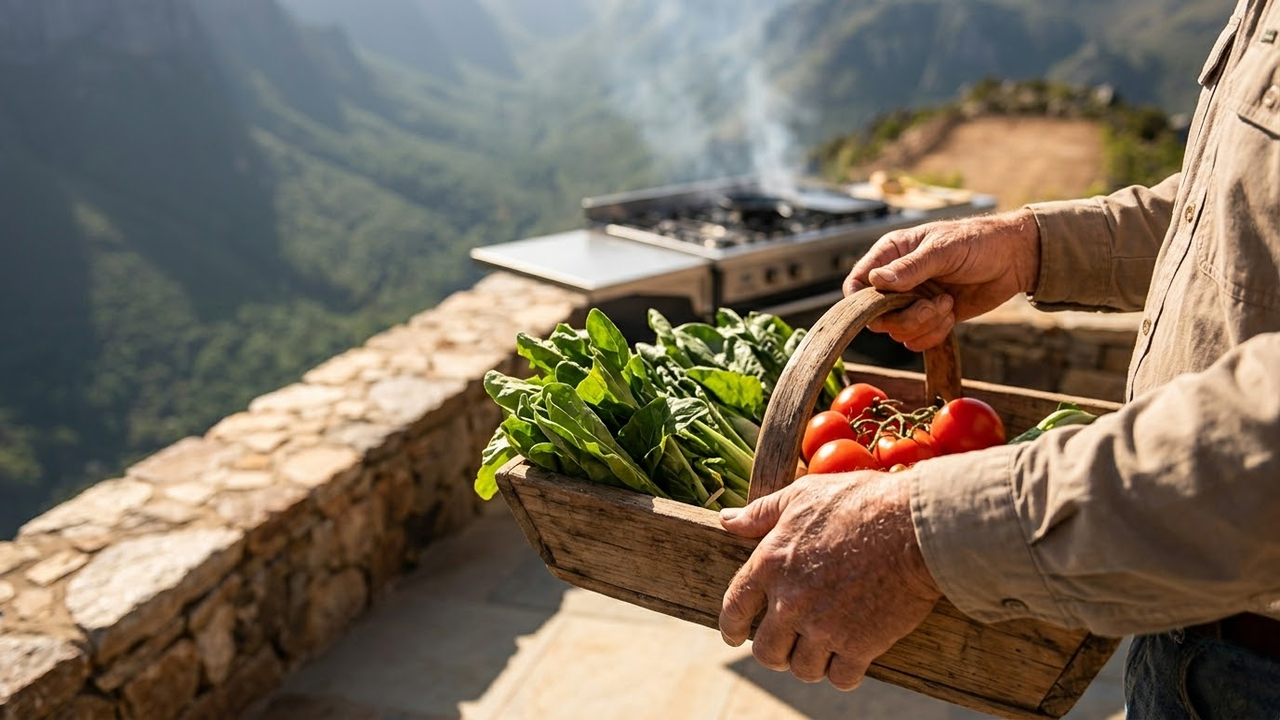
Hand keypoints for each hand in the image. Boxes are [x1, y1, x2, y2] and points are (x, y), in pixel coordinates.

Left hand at [718, 471, 941, 689]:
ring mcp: (825, 627)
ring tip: (820, 649)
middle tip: (786, 646)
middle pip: (766, 651)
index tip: (734, 637)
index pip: (734, 608)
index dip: (731, 627)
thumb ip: (761, 512)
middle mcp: (791, 602)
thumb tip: (727, 520)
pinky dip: (843, 673)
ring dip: (809, 662)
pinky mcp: (860, 644)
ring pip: (803, 668)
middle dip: (774, 652)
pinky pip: (841, 678)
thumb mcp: (802, 495)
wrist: (915, 526)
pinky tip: (851, 658)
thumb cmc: (861, 501)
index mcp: (771, 564)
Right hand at [842, 208, 1040, 350]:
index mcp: (891, 255)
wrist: (1014, 259)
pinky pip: (916, 340)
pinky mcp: (929, 318)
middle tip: (931, 306)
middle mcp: (896, 280)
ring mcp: (912, 301)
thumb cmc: (978, 242)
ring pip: (897, 331)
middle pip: (877, 316)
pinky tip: (951, 315)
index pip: (857, 283)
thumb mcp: (944, 250)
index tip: (883, 307)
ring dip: (923, 325)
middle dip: (905, 317)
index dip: (862, 302)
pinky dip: (933, 335)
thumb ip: (910, 267)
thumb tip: (876, 280)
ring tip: (947, 305)